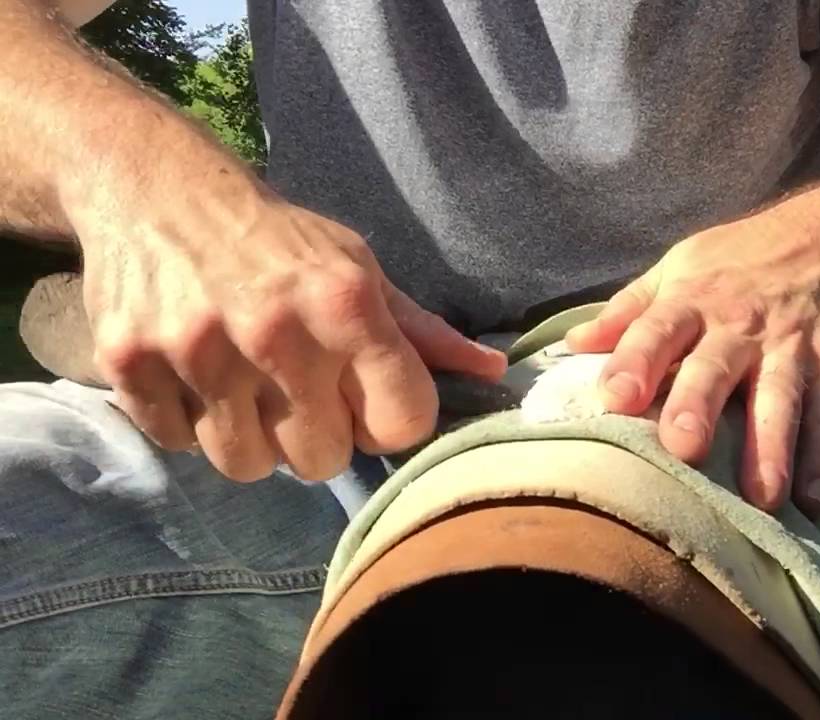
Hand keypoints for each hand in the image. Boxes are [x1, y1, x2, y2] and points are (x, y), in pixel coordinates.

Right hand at [79, 182, 506, 482]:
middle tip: (298, 390)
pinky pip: (181, 446)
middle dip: (319, 435)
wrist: (156, 189)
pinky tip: (195, 373)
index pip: (401, 423)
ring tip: (246, 385)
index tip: (367, 399)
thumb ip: (421, 332)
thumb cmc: (277, 241)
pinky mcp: (130, 363)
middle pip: (324, 459)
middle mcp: (274, 329)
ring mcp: (196, 349)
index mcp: (345, 303)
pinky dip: (191, 423)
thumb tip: (493, 374)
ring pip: (249, 465)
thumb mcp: (357, 268)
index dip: (389, 420)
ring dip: (253, 439)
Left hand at [565, 210, 819, 517]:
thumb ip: (628, 311)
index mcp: (691, 300)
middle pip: (715, 368)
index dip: (634, 362)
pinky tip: (817, 500)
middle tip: (683, 448)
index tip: (614, 399)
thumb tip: (572, 345)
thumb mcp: (678, 268)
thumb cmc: (736, 262)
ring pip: (778, 398)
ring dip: (770, 447)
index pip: (656, 330)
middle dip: (699, 406)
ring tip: (762, 496)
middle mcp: (739, 326)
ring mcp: (789, 348)